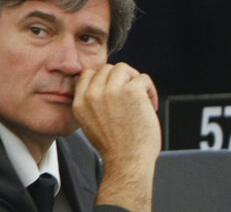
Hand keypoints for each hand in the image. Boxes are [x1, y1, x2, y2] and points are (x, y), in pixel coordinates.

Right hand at [73, 63, 160, 211]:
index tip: (115, 88)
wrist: (127, 161)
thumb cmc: (115, 148)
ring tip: (141, 99)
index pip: (88, 74)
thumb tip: (107, 85)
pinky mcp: (132, 90)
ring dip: (134, 81)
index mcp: (80, 103)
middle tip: (131, 96)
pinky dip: (150, 90)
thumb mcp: (91, 123)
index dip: (104, 79)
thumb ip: (94, 103)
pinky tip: (150, 105)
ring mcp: (112, 91)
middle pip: (107, 69)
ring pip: (124, 68)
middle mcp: (93, 95)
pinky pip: (143, 78)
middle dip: (121, 80)